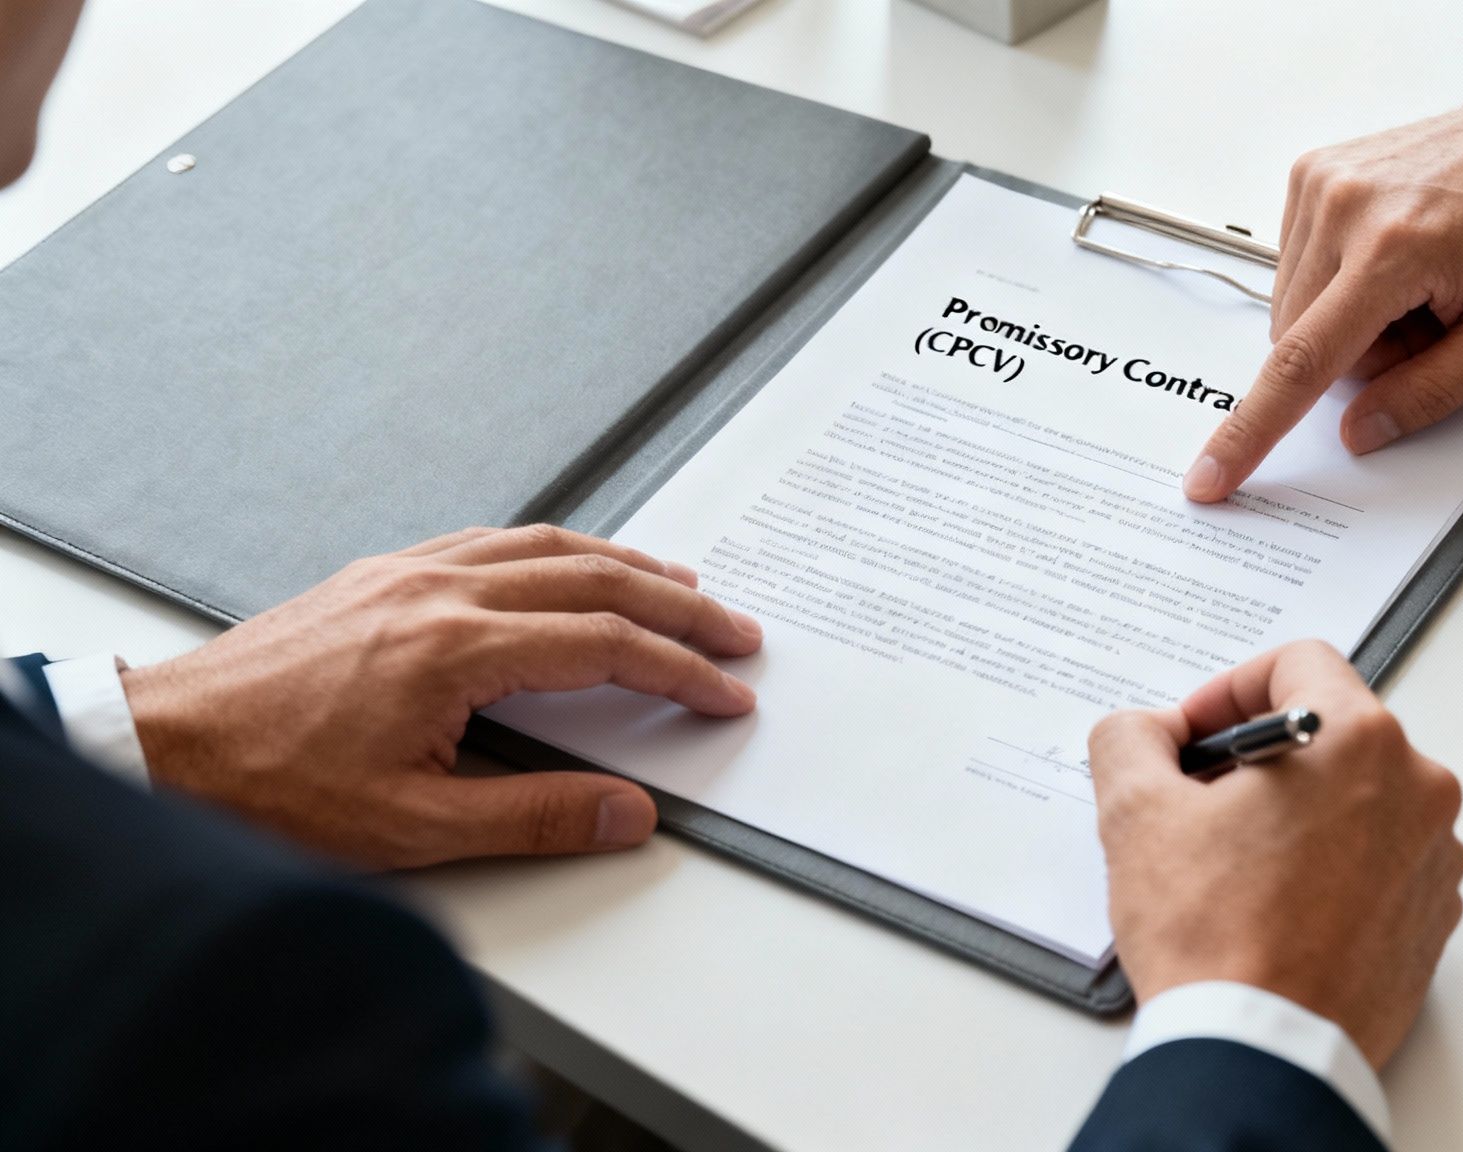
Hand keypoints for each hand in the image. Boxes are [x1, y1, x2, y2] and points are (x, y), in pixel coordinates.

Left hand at [120, 525, 762, 868]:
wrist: (167, 748)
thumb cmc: (273, 789)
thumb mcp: (412, 829)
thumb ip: (534, 817)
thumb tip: (627, 811)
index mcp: (455, 649)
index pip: (603, 644)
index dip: (679, 669)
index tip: (725, 691)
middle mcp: (438, 593)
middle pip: (593, 579)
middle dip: (678, 606)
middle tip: (735, 631)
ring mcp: (408, 575)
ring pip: (545, 545)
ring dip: (625, 564)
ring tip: (678, 585)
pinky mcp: (381, 576)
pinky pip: (491, 541)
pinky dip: (556, 549)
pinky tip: (570, 565)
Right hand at [1088, 640, 1462, 1068]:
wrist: (1262, 1052)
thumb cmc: (1215, 938)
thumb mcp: (1136, 812)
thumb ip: (1131, 738)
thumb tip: (1144, 732)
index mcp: (1356, 739)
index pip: (1296, 663)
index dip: (1227, 690)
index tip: (1193, 736)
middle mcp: (1417, 787)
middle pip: (1331, 730)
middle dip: (1260, 756)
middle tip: (1200, 800)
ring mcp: (1434, 855)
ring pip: (1358, 796)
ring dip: (1298, 810)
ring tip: (1234, 863)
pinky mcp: (1433, 915)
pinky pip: (1380, 859)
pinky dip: (1331, 864)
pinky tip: (1274, 904)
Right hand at [1183, 61, 1462, 501]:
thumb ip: (1431, 392)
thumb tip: (1360, 431)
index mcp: (1394, 249)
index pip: (1301, 363)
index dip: (1251, 432)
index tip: (1210, 474)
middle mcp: (1343, 207)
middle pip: (1299, 340)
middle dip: (1358, 356)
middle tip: (1429, 324)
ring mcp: (1321, 182)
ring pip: (1294, 308)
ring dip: (1348, 318)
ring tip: (1417, 283)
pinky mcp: (1313, 172)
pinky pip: (1298, 264)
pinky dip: (1341, 279)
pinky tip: (1394, 256)